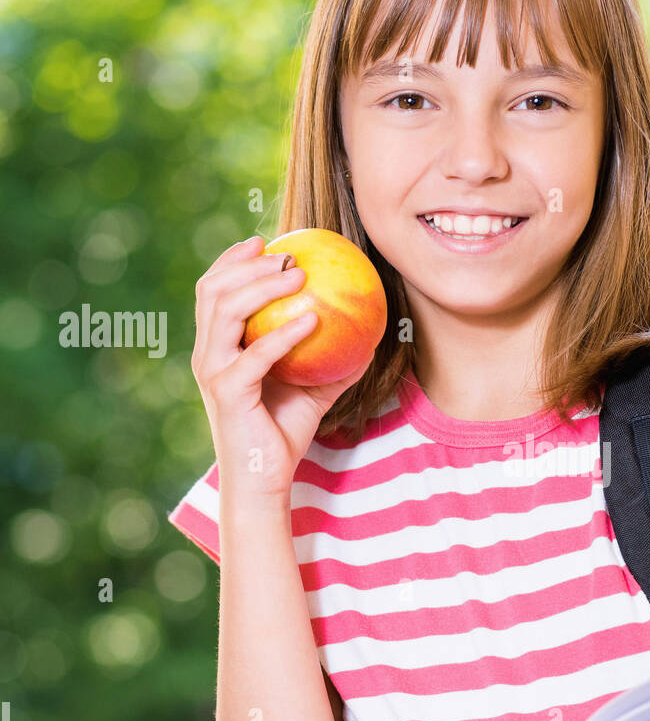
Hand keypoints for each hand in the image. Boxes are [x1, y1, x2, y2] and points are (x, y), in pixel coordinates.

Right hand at [191, 235, 368, 500]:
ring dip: (263, 287)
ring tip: (299, 275)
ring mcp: (214, 372)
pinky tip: (313, 319)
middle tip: (288, 253)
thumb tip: (370, 332)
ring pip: (226, 312)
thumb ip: (333, 360)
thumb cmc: (284, 434)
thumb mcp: (315, 390)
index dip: (232, 260)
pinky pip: (257, 354)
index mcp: (218, 347)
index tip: (264, 240)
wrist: (264, 480)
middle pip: (213, 290)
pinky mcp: (227, 393)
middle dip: (247, 263)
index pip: (213, 290)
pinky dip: (284, 333)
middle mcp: (208, 354)